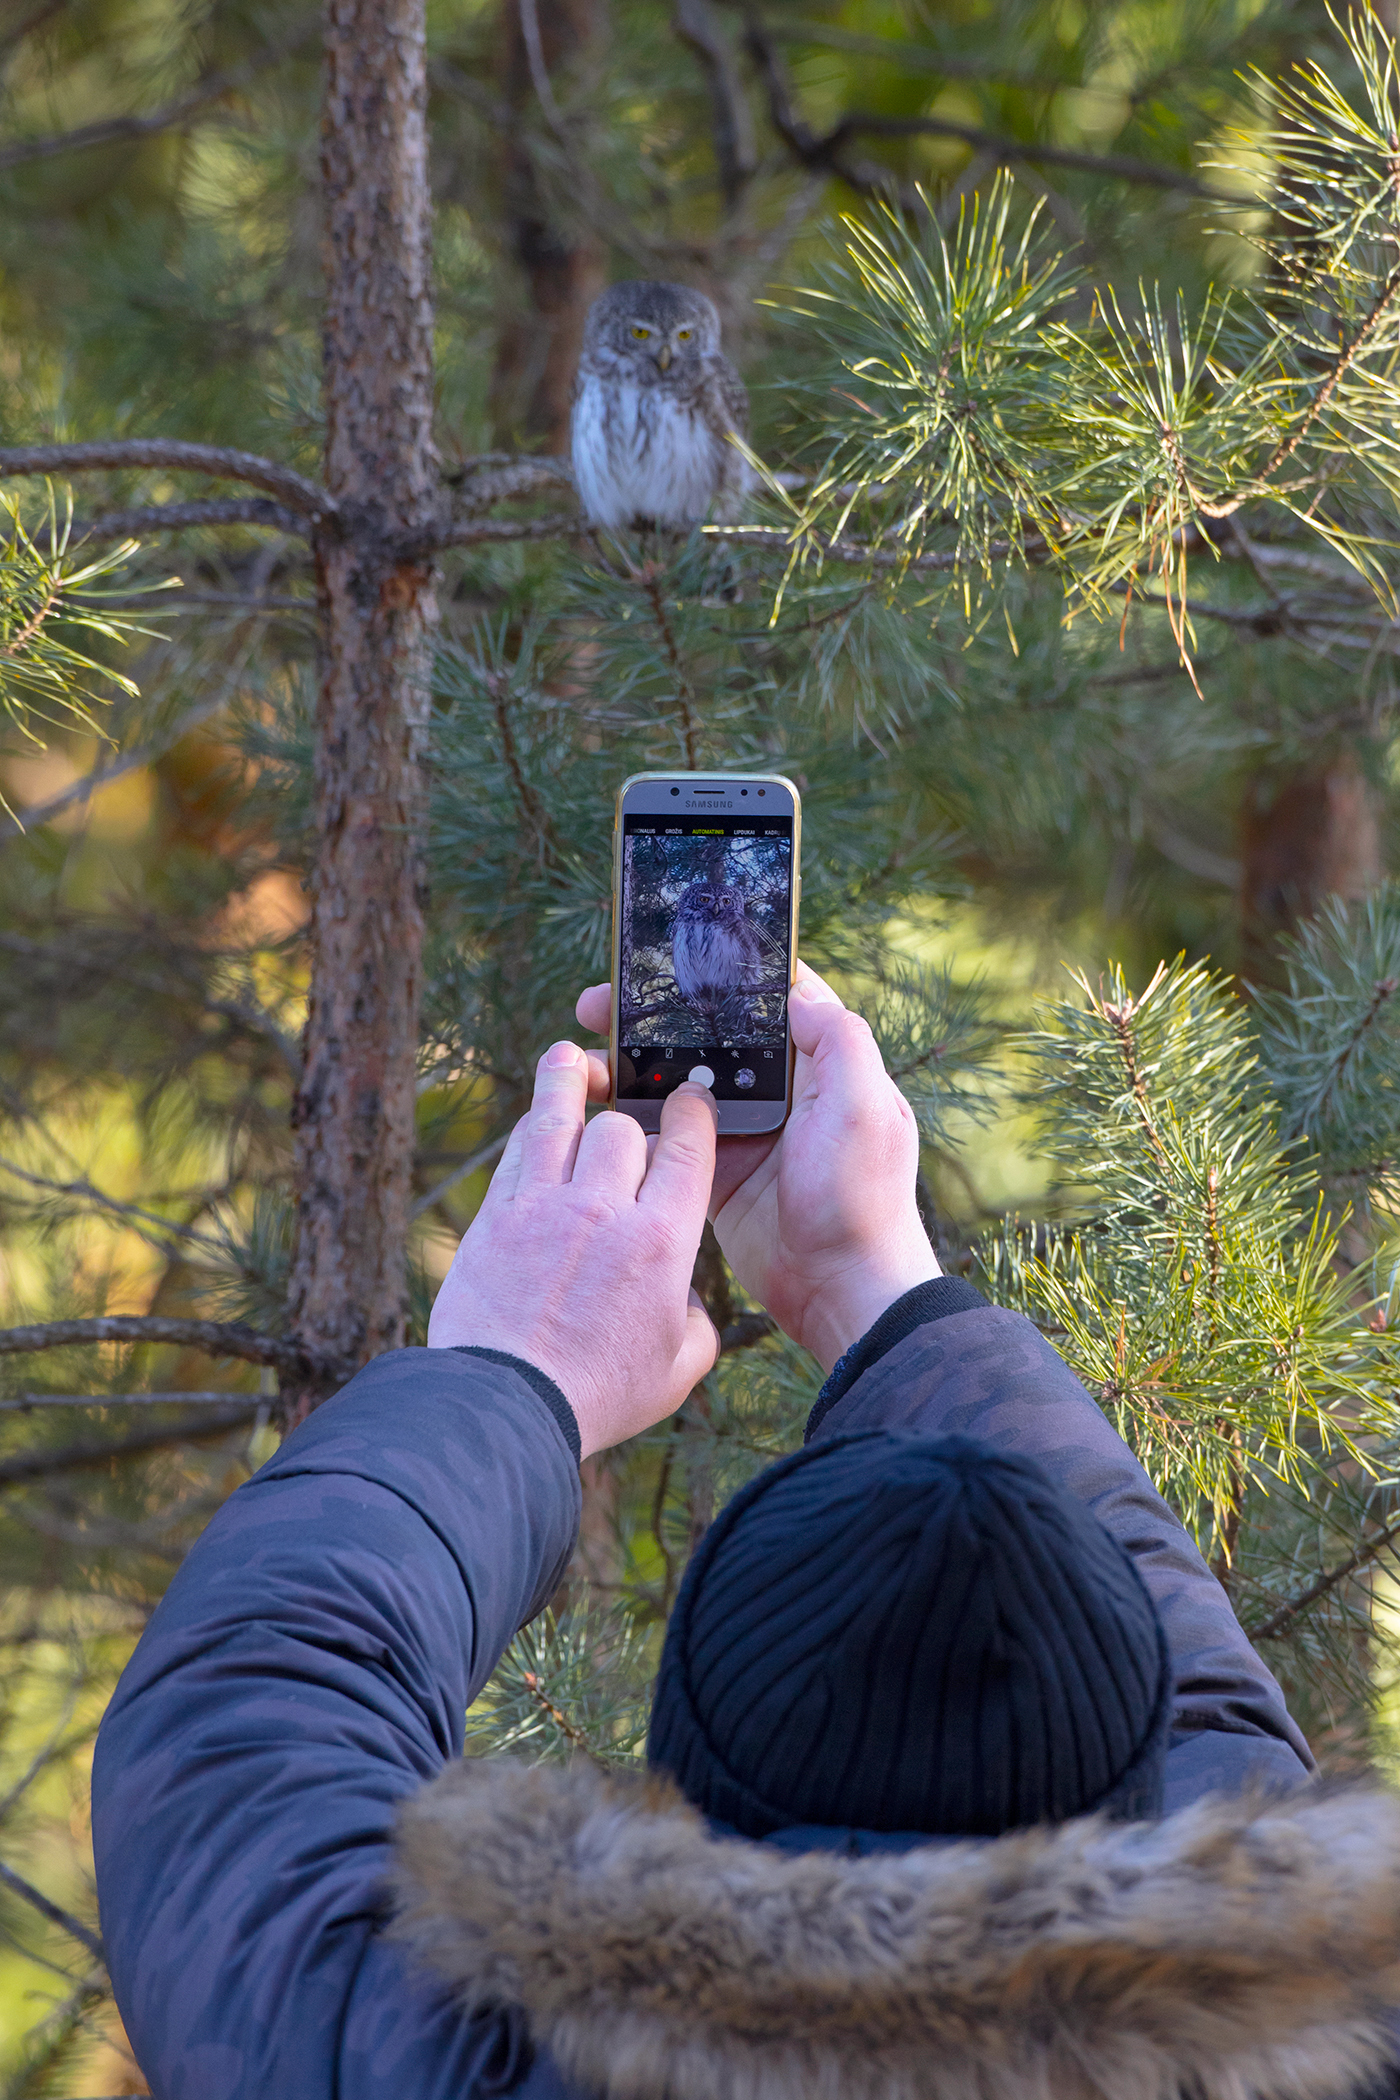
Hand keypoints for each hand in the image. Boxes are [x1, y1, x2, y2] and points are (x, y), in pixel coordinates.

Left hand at [426, 1042, 719, 1459]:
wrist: (506, 1408)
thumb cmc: (598, 1395)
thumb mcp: (678, 1368)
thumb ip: (697, 1321)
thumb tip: (685, 1300)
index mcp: (662, 1241)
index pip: (687, 1145)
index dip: (692, 1110)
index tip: (690, 1102)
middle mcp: (604, 1210)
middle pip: (623, 1127)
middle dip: (633, 1120)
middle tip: (634, 1127)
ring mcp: (544, 1207)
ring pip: (559, 1113)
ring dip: (568, 1078)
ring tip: (573, 1057)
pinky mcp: (495, 1215)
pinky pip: (517, 1148)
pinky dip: (532, 1125)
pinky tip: (538, 1120)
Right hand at [574, 966, 938, 1371]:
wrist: (841, 1291)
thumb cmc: (863, 1199)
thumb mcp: (864, 1109)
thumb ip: (839, 1042)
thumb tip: (798, 992)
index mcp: (818, 1066)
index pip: (769, 1000)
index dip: (722, 975)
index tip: (670, 961)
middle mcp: (780, 1091)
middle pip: (710, 1036)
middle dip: (654, 1017)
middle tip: (596, 1006)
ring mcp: (744, 1132)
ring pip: (678, 1082)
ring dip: (630, 1066)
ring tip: (583, 1060)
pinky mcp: (714, 1173)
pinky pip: (664, 1137)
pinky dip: (630, 1122)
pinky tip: (594, 1110)